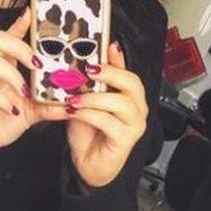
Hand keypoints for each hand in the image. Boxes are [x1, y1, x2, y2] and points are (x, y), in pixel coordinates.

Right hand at [0, 8, 68, 169]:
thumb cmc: (1, 122)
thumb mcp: (30, 113)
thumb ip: (49, 105)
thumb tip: (73, 102)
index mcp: (3, 68)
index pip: (9, 38)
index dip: (19, 24)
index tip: (32, 14)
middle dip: (19, 47)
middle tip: (38, 64)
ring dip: (12, 75)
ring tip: (26, 93)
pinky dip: (2, 100)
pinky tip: (12, 111)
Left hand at [64, 43, 147, 187]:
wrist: (86, 163)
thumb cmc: (88, 131)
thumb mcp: (85, 100)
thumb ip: (88, 82)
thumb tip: (80, 59)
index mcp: (130, 96)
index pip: (128, 72)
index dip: (116, 59)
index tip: (102, 48)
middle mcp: (137, 108)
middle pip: (132, 83)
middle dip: (110, 73)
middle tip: (88, 70)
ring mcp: (134, 125)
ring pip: (120, 103)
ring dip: (94, 97)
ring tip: (73, 98)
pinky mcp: (125, 140)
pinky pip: (108, 122)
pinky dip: (88, 114)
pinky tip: (73, 112)